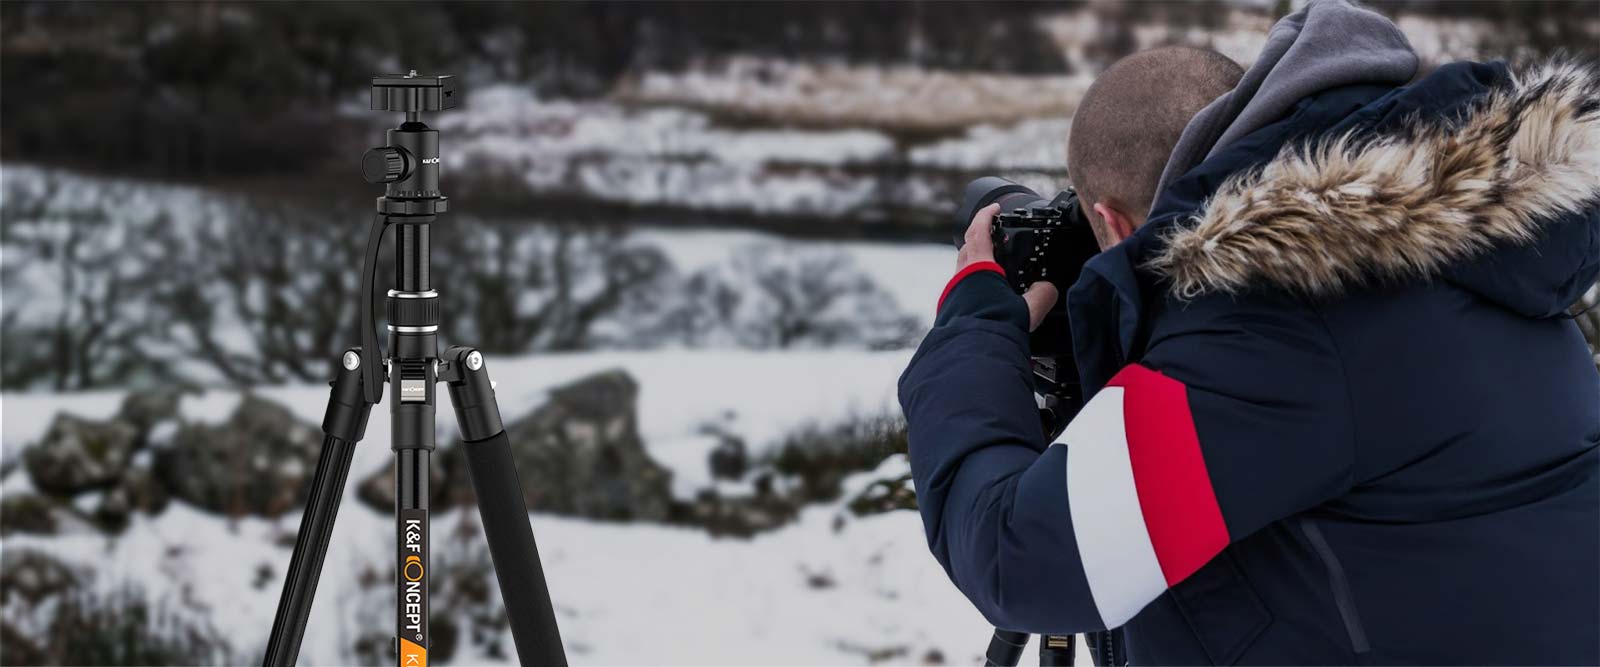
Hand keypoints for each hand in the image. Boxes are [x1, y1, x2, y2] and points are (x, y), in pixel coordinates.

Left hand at [961, 203, 1058, 331]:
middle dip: (980, 238)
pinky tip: (987, 297)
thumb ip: (1042, 295)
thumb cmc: (993, 329)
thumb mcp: (1028, 309)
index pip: (979, 230)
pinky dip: (974, 284)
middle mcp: (961, 277)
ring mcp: (953, 293)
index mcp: (978, 267)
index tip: (994, 208)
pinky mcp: (951, 309)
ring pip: (962, 269)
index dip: (986, 215)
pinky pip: (962, 288)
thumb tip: (1047, 288)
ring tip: (994, 270)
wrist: (969, 354)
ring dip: (976, 264)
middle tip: (994, 237)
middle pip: (967, 247)